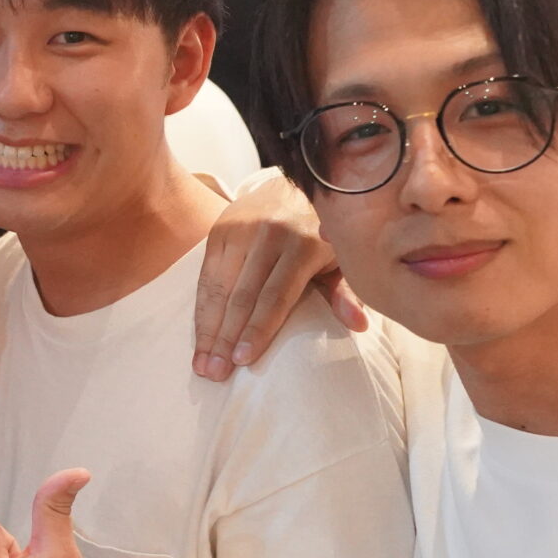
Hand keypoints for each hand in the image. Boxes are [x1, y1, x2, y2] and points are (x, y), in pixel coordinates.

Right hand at [192, 168, 366, 381]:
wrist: (296, 184)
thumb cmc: (324, 234)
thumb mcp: (342, 258)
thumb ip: (347, 291)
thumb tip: (359, 325)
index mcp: (303, 244)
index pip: (276, 295)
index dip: (259, 328)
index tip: (243, 359)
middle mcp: (268, 234)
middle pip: (241, 295)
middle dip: (226, 337)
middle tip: (215, 373)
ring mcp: (240, 230)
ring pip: (218, 288)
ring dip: (207, 330)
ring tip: (202, 364)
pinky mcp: (219, 229)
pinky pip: (206, 276)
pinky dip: (201, 309)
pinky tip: (199, 337)